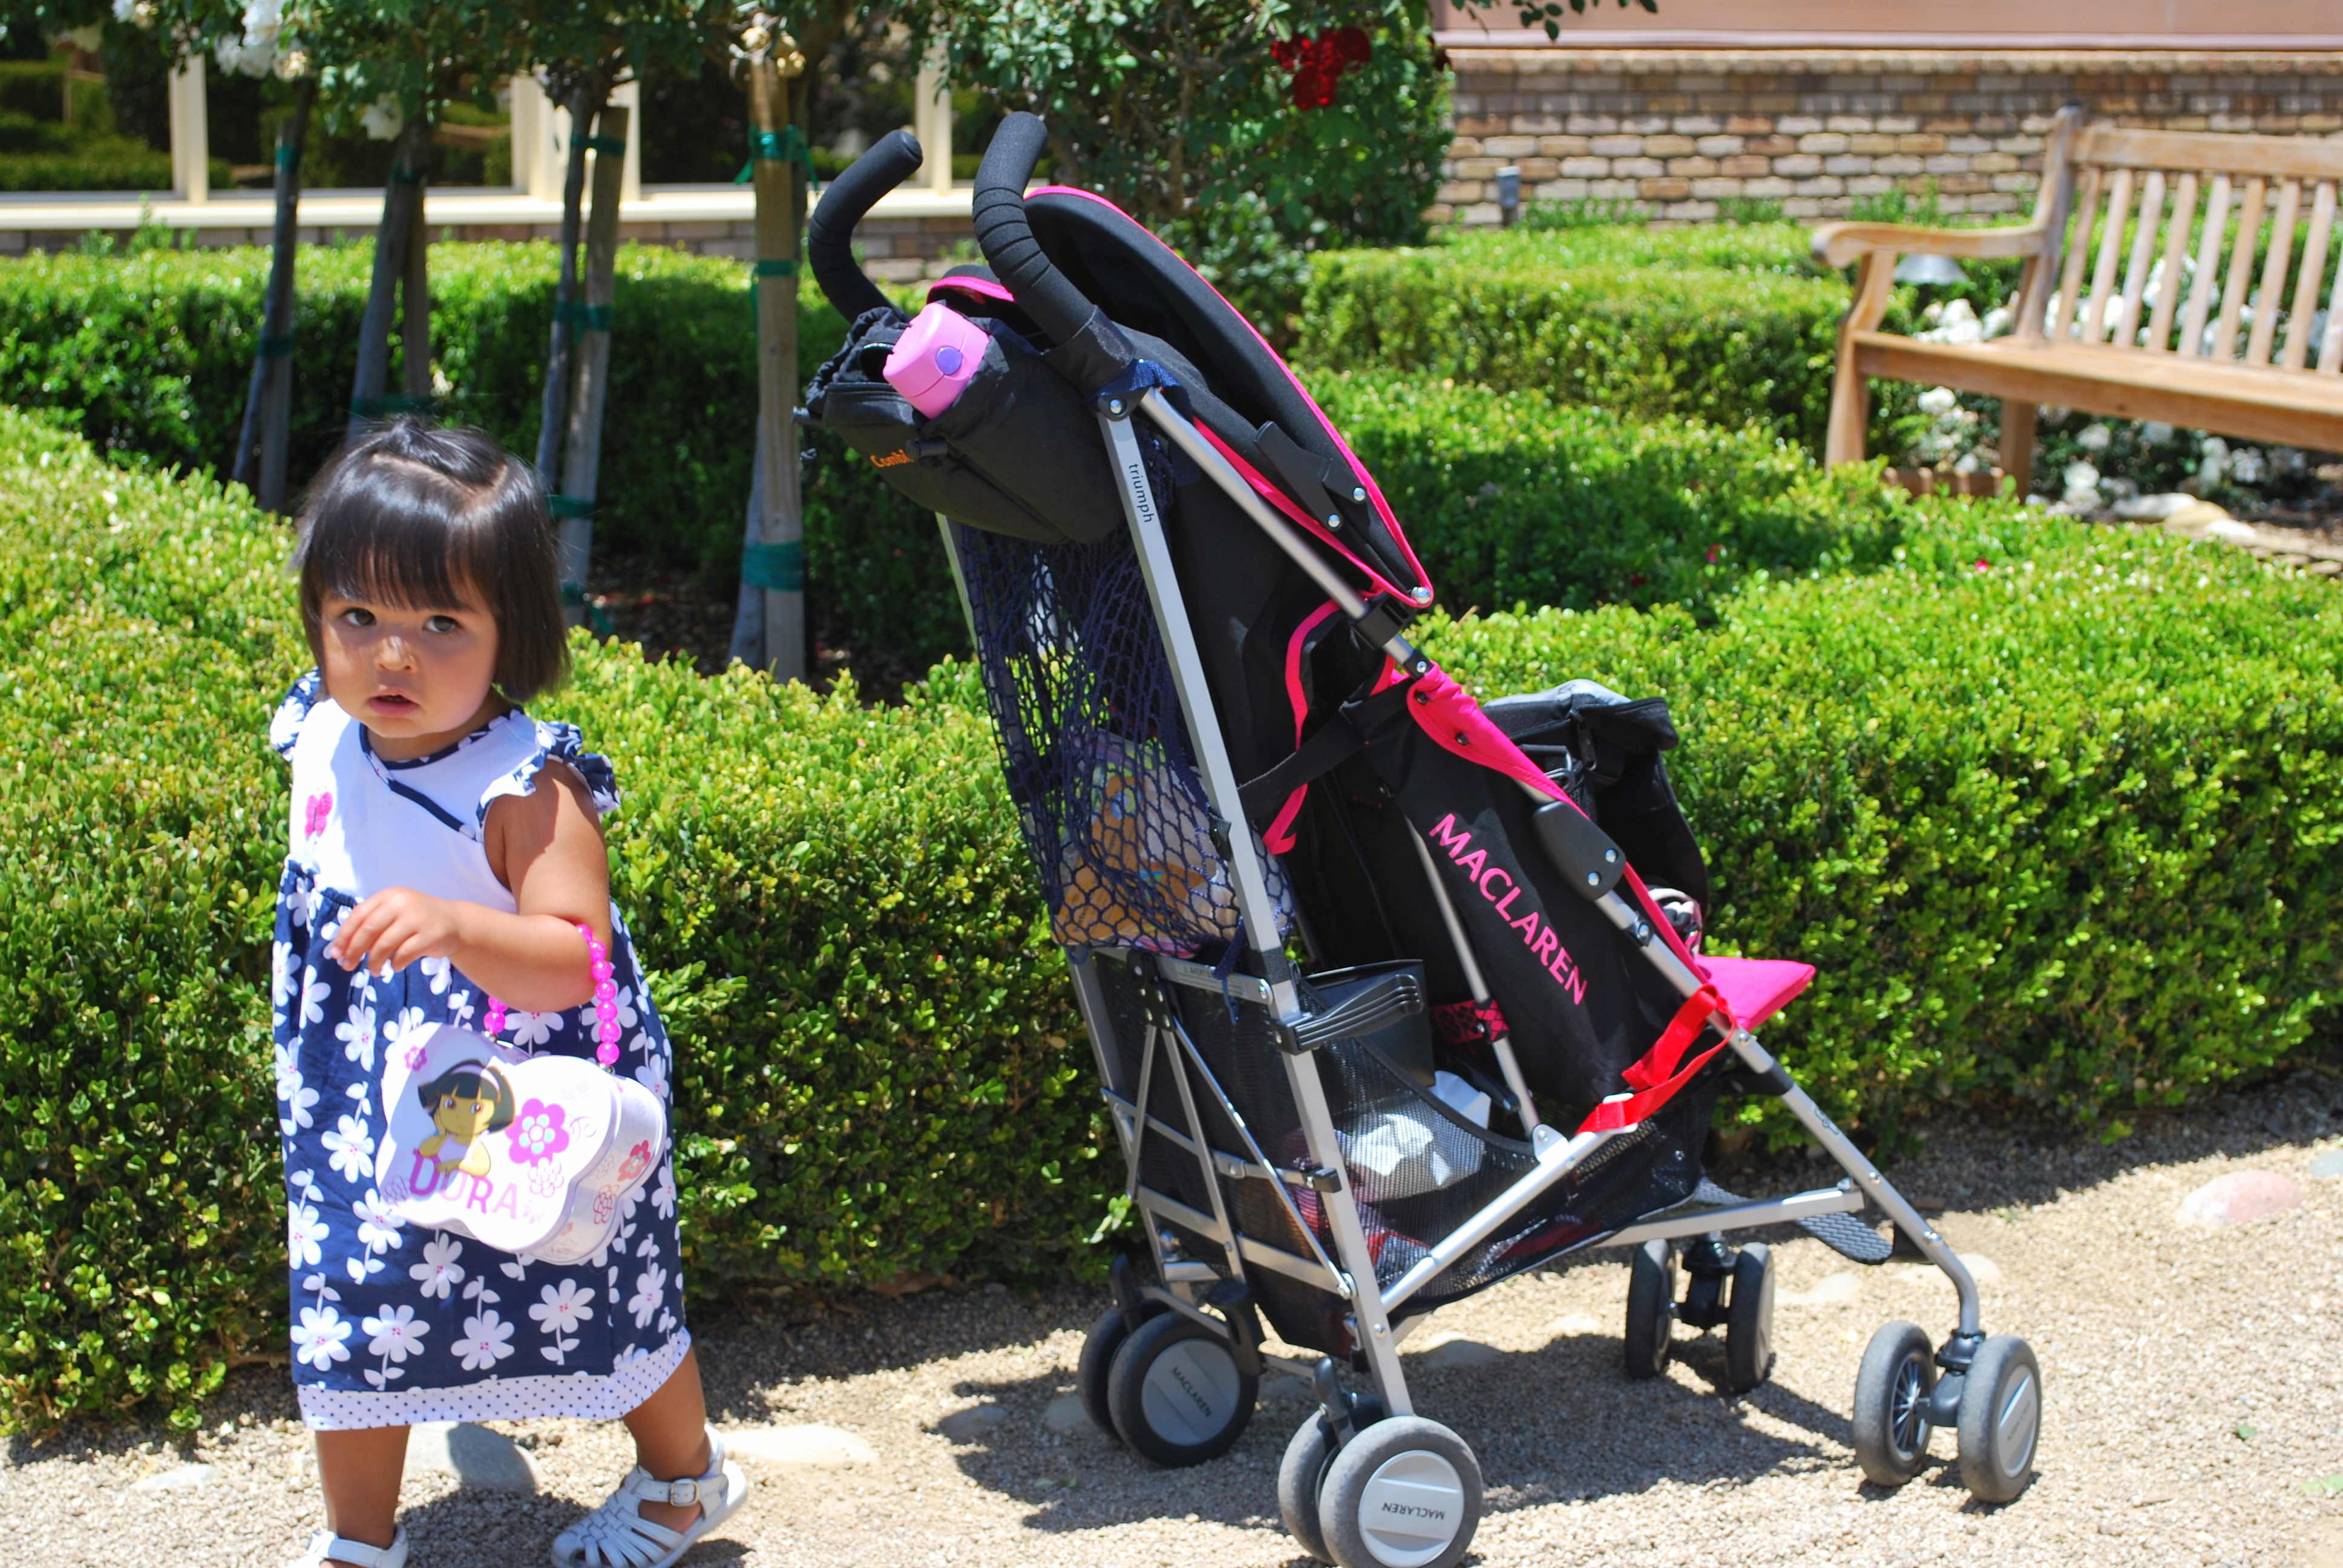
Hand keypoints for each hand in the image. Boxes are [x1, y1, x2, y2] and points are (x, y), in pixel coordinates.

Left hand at [328, 887, 468, 977]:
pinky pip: (404, 954)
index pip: (358, 915)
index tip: (336, 954)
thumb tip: (342, 950)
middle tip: (347, 966)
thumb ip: (371, 925)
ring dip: (375, 962)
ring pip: (385, 944)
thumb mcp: (393, 914)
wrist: (455, 922)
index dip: (344, 936)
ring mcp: (418, 918)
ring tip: (375, 971)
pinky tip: (396, 966)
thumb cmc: (416, 921)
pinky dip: (396, 963)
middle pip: (368, 930)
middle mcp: (402, 903)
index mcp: (388, 896)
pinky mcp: (431, 934)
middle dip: (354, 951)